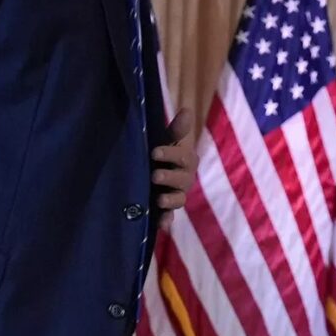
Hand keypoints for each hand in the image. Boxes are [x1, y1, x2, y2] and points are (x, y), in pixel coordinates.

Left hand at [150, 107, 197, 227]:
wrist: (149, 172)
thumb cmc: (160, 153)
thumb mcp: (166, 141)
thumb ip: (176, 131)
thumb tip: (186, 110)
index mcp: (186, 161)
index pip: (184, 157)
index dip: (171, 154)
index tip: (154, 151)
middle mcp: (184, 179)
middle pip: (183, 180)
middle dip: (169, 178)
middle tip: (154, 176)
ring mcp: (176, 195)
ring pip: (178, 199)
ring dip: (170, 200)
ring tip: (159, 200)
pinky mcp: (167, 210)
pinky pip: (169, 217)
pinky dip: (166, 221)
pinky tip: (161, 224)